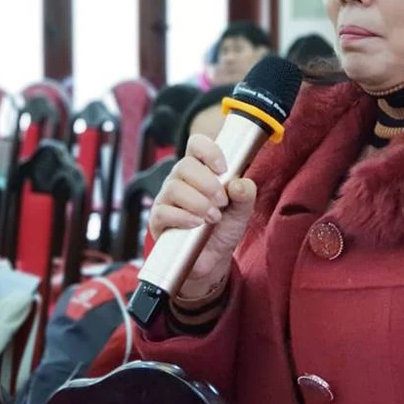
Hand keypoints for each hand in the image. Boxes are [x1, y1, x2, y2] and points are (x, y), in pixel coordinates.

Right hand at [148, 134, 257, 295]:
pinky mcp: (158, 220)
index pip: (197, 144)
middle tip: (222, 202)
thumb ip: (246, 195)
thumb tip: (240, 183)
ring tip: (213, 217)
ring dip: (198, 202)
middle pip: (185, 165)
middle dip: (208, 183)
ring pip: (174, 188)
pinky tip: (197, 224)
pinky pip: (163, 212)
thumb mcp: (242, 211)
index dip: (209, 151)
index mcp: (200, 169)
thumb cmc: (224, 227)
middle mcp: (180, 179)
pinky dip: (183, 217)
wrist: (212, 259)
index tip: (223, 169)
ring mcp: (166, 198)